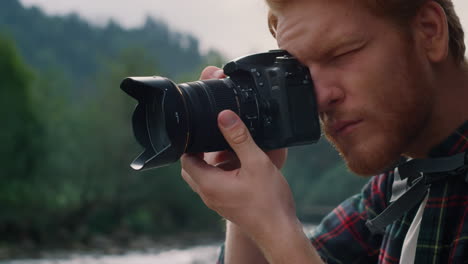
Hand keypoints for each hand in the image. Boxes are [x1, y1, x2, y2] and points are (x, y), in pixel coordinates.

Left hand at [181, 67, 322, 263]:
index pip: (185, 160)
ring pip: (203, 178)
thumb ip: (239, 138)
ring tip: (228, 150)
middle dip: (198, 153)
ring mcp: (216, 202)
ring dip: (210, 164)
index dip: (190, 143)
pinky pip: (214, 186)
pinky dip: (220, 174)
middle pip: (191, 169)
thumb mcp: (256, 162)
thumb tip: (224, 117)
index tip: (203, 130)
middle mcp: (208, 194)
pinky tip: (239, 166)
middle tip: (213, 139)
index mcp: (209, 183)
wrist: (279, 231)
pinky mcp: (227, 205)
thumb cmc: (268, 200)